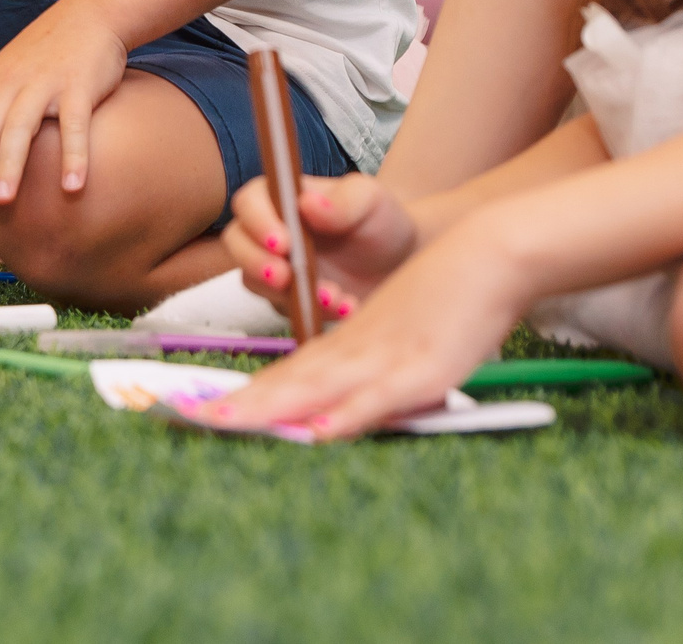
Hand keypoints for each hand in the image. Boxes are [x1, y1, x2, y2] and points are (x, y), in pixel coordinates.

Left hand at [0, 0, 129, 218]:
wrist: (91, 14)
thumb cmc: (46, 54)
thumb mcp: (1, 78)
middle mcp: (9, 84)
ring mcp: (43, 83)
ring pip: (20, 129)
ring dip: (11, 166)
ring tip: (4, 202)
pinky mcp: (79, 85)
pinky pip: (74, 124)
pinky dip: (73, 155)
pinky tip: (72, 187)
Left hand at [198, 218, 527, 439]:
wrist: (487, 251)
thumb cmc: (444, 291)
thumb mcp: (395, 326)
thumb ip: (366, 358)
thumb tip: (337, 401)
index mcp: (348, 339)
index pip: (288, 371)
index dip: (251, 394)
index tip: (207, 412)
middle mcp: (356, 347)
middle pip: (290, 378)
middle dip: (245, 404)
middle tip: (194, 419)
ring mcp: (384, 354)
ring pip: (318, 384)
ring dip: (275, 408)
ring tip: (230, 423)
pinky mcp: (420, 365)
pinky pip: (377, 395)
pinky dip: (348, 415)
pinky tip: (319, 431)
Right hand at [221, 171, 420, 323]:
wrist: (402, 262)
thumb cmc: (382, 221)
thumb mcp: (371, 201)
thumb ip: (344, 200)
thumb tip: (308, 204)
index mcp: (283, 198)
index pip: (249, 201)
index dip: (257, 221)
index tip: (283, 242)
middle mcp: (271, 231)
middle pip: (237, 243)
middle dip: (255, 262)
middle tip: (285, 277)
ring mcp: (277, 267)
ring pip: (255, 282)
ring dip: (287, 294)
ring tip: (332, 296)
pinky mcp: (289, 299)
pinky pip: (286, 311)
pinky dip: (312, 313)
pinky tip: (347, 307)